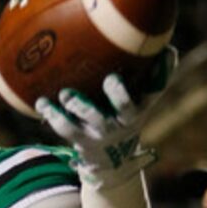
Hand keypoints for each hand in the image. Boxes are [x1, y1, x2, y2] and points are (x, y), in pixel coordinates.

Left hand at [34, 47, 176, 189]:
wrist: (112, 162)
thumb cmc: (125, 117)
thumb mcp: (141, 100)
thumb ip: (149, 74)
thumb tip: (166, 45)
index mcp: (141, 106)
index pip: (155, 90)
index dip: (162, 73)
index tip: (164, 54)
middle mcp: (124, 120)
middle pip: (126, 107)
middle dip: (119, 94)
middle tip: (111, 78)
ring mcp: (102, 132)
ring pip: (92, 118)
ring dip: (79, 105)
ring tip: (65, 93)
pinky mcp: (82, 141)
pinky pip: (66, 128)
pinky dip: (52, 115)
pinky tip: (40, 102)